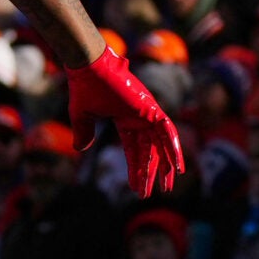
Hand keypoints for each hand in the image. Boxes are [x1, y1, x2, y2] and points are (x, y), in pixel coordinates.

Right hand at [66, 48, 183, 196]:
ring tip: (168, 185)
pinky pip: (167, 131)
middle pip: (150, 150)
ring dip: (166, 164)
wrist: (88, 66)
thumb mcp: (82, 117)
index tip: (137, 188)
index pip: (134, 149)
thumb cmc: (83, 87)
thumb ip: (84, 133)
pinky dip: (173, 147)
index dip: (136, 169)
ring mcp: (146, 112)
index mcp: (124, 118)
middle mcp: (138, 116)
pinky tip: (176, 166)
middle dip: (153, 172)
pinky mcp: (150, 107)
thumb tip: (81, 149)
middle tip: (158, 192)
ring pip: (161, 143)